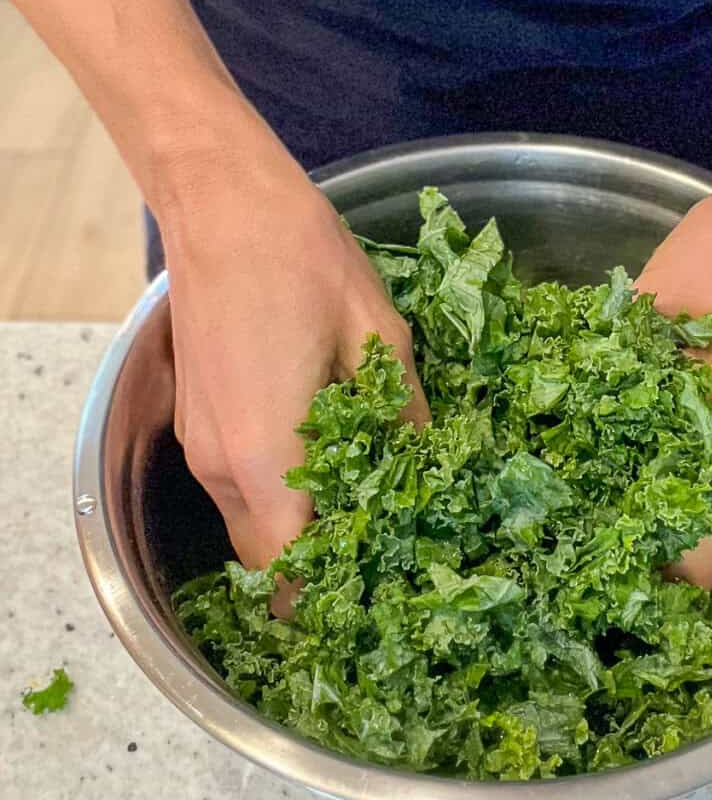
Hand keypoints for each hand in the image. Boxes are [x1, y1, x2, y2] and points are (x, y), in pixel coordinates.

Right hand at [159, 133, 428, 570]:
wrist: (220, 199)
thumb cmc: (300, 261)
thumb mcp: (378, 337)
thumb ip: (402, 416)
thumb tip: (427, 464)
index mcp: (271, 457)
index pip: (290, 569)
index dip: (331, 596)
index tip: (376, 599)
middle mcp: (224, 467)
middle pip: (265, 560)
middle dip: (317, 573)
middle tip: (379, 563)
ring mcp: (202, 445)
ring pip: (248, 527)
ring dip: (297, 535)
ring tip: (362, 517)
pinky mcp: (195, 421)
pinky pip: (237, 488)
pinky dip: (275, 500)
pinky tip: (322, 468)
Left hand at [637, 97, 711, 592]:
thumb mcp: (647, 317)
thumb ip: (610, 380)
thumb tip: (561, 423)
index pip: (703, 562)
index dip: (655, 588)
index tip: (605, 590)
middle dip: (680, 582)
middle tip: (619, 580)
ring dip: (707, 550)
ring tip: (645, 549)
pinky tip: (687, 493)